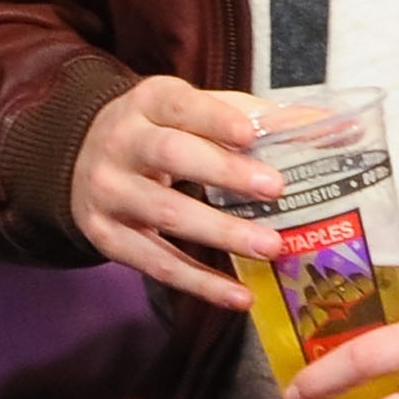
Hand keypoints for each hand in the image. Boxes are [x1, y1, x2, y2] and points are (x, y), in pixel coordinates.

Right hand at [68, 77, 281, 310]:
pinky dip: (200, 283)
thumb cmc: (160, 130)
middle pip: (172, 156)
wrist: (78, 156)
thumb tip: (320, 123)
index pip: (181, 106)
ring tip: (270, 246)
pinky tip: (239, 295)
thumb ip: (251, 114)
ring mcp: (110, 193)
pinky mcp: (106, 236)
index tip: (251, 134)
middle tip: (275, 189)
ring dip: (221, 233)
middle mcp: (121, 144)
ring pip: (165, 214)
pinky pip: (157, 264)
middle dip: (224, 172)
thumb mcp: (192, 109)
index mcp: (148, 103)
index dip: (214, 118)